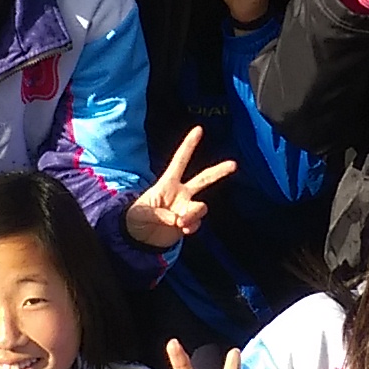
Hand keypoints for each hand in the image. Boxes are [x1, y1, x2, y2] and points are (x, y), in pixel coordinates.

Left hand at [123, 125, 240, 250]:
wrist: (137, 239)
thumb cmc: (135, 219)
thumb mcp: (140, 213)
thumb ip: (160, 214)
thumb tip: (177, 219)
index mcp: (167, 183)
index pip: (180, 161)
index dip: (189, 145)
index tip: (198, 129)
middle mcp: (180, 193)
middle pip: (204, 179)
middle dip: (219, 171)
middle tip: (234, 164)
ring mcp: (185, 208)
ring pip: (201, 207)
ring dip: (194, 215)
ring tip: (180, 223)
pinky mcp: (188, 224)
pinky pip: (197, 223)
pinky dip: (192, 227)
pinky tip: (182, 231)